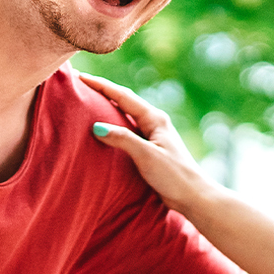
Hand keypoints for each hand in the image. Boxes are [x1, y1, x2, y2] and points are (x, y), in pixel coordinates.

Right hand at [79, 73, 212, 211]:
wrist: (193, 196)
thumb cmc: (173, 175)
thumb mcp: (146, 155)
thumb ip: (123, 139)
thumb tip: (97, 127)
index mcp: (154, 118)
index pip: (122, 96)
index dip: (101, 85)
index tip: (80, 77)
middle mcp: (154, 122)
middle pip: (124, 101)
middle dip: (102, 91)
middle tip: (80, 83)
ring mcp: (153, 135)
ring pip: (125, 115)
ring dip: (107, 107)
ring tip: (87, 100)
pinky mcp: (150, 148)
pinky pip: (127, 130)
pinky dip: (114, 124)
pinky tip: (104, 128)